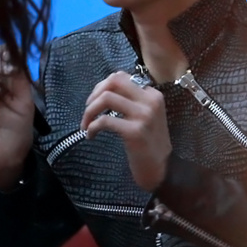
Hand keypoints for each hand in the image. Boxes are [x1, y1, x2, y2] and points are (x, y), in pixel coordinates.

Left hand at [80, 71, 170, 191]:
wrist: (161, 169)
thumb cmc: (149, 143)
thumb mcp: (147, 116)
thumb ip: (132, 101)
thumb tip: (103, 90)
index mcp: (153, 95)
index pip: (121, 77)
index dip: (102, 86)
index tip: (94, 101)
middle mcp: (150, 101)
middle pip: (113, 81)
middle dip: (94, 93)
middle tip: (88, 109)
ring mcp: (144, 116)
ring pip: (106, 98)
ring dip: (89, 111)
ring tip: (85, 124)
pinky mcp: (135, 132)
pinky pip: (104, 120)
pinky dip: (92, 127)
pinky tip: (90, 135)